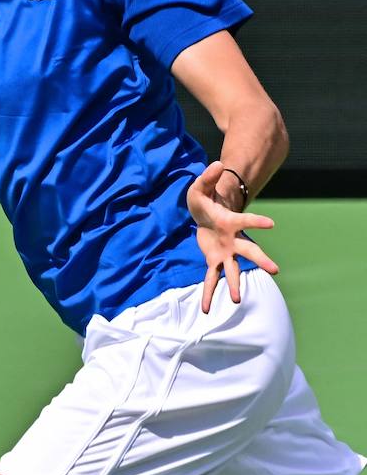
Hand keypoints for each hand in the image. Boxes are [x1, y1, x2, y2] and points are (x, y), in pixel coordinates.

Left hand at [186, 160, 278, 312]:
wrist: (205, 215)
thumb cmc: (206, 200)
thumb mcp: (200, 187)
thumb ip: (208, 177)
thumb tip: (217, 164)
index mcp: (230, 221)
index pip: (245, 221)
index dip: (257, 221)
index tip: (271, 224)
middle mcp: (232, 240)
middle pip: (249, 251)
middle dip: (260, 259)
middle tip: (275, 270)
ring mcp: (224, 252)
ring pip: (233, 270)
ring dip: (234, 284)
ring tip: (237, 301)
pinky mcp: (213, 259)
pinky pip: (211, 278)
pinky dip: (209, 293)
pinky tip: (206, 310)